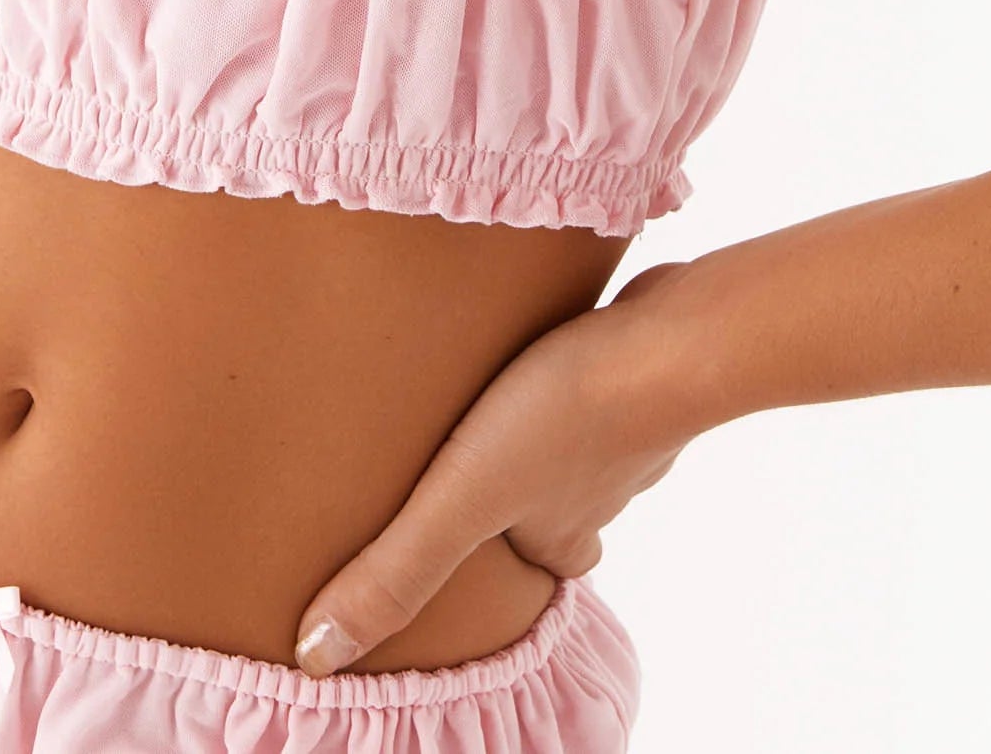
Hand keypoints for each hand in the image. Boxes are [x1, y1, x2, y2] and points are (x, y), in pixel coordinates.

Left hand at [293, 260, 712, 675]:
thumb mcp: (461, 498)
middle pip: (556, 509)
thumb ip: (397, 568)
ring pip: (577, 444)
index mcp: (558, 536)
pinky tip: (547, 336)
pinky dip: (574, 369)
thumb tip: (319, 654)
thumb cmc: (566, 415)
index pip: (531, 574)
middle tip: (476, 475)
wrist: (671, 337)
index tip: (465, 556)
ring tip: (496, 398)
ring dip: (543, 430)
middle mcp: (598, 492)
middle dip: (521, 499)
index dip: (498, 570)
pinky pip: (598, 376)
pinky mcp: (635, 362)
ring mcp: (626, 427)